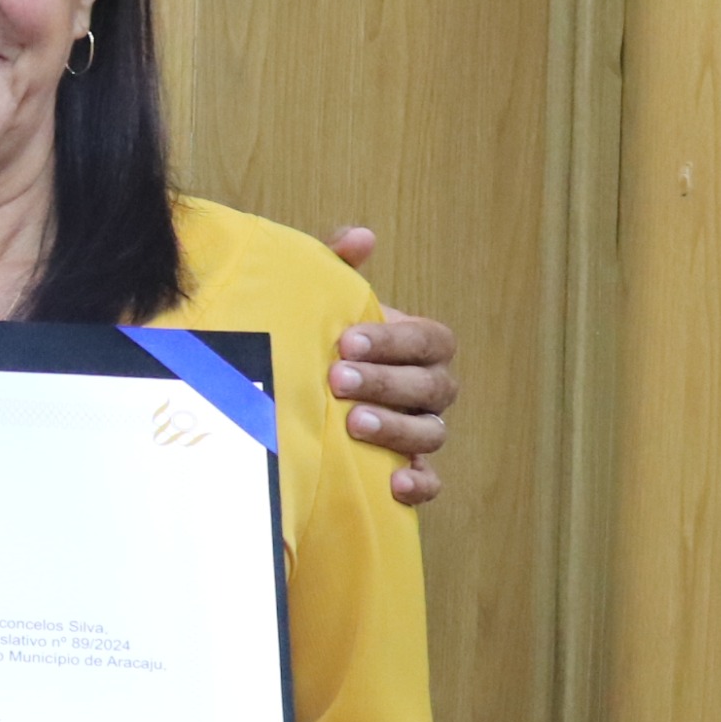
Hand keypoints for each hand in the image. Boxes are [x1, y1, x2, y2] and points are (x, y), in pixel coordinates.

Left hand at [322, 225, 458, 505]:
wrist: (290, 399)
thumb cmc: (317, 346)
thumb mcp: (320, 304)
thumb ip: (338, 266)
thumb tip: (361, 238)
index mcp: (416, 347)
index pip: (430, 339)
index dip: (395, 340)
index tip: (347, 340)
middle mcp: (427, 390)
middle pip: (430, 386)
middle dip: (385, 382)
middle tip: (337, 379)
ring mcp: (420, 433)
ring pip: (431, 432)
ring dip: (395, 427)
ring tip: (352, 423)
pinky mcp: (407, 473)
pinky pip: (430, 482)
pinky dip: (419, 483)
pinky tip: (394, 481)